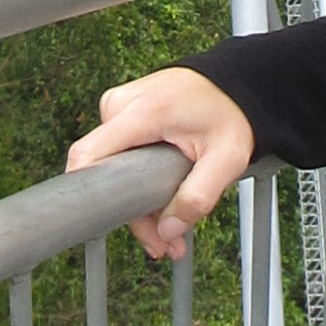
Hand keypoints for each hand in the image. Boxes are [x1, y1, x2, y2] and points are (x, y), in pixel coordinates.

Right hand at [65, 68, 255, 260]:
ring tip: (169, 222)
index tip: (110, 226)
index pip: (88, 156)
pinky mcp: (123, 112)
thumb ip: (197, 197)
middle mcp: (122, 104)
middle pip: (103, 170)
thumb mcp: (226, 159)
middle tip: (164, 241)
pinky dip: (138, 177)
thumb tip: (168, 230)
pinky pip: (119, 152)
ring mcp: (120, 105)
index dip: (91, 196)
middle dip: (133, 213)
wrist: (237, 85)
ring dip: (138, 199)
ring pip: (111, 166)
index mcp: (143, 112)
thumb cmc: (232, 112)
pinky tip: (162, 195)